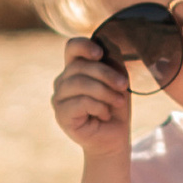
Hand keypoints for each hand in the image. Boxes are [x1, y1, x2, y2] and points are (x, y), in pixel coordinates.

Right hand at [52, 36, 133, 156]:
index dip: (84, 46)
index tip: (100, 53)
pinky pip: (81, 101)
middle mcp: (63, 81)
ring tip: (118, 102)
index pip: (72, 47)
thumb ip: (110, 63)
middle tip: (124, 85)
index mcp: (75, 68)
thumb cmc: (115, 107)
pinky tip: (105, 114)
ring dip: (105, 92)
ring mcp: (59, 98)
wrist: (113, 137)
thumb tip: (104, 49)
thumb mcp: (117, 80)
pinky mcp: (61, 114)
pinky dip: (99, 106)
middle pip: (79, 66)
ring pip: (80, 83)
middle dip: (106, 74)